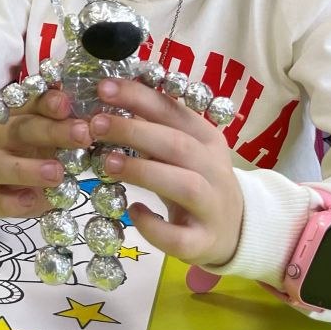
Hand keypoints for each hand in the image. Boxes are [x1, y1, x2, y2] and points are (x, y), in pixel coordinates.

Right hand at [0, 86, 94, 216]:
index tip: (67, 104)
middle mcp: (3, 136)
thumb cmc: (51, 144)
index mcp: (20, 112)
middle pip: (19, 129)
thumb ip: (75, 121)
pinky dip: (9, 202)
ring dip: (26, 169)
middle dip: (51, 131)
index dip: (47, 102)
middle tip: (82, 136)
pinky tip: (30, 201)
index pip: (30, 101)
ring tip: (57, 174)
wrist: (21, 173)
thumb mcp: (65, 129)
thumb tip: (99, 111)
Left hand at [86, 78, 242, 266]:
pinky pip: (179, 236)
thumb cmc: (194, 178)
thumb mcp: (181, 148)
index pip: (173, 111)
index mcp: (206, 138)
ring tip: (107, 163)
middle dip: (134, 131)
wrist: (234, 229)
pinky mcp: (203, 241)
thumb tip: (107, 95)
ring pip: (184, 185)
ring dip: (144, 172)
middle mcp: (213, 169)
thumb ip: (153, 125)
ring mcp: (211, 206)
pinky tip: (133, 212)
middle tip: (96, 124)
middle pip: (177, 144)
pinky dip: (154, 226)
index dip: (139, 97)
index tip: (103, 88)